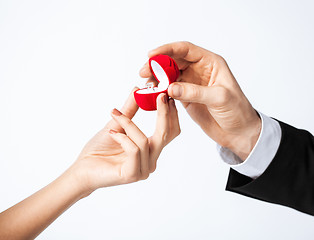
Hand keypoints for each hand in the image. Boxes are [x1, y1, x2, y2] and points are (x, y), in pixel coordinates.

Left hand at [70, 88, 179, 194]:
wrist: (81, 169)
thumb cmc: (98, 150)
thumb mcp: (116, 124)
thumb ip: (130, 110)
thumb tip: (137, 90)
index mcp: (150, 150)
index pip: (170, 133)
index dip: (171, 115)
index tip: (166, 95)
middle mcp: (150, 161)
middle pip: (165, 136)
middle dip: (164, 114)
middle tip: (159, 96)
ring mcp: (143, 170)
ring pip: (145, 141)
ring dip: (129, 125)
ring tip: (114, 116)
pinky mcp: (132, 174)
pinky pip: (134, 150)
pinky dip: (122, 137)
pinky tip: (111, 133)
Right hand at [140, 42, 260, 159]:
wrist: (238, 131)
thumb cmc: (237, 111)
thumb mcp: (219, 98)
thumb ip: (195, 92)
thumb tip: (170, 88)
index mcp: (211, 63)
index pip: (186, 50)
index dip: (167, 50)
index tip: (152, 55)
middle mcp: (199, 70)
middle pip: (173, 61)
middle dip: (157, 64)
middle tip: (144, 72)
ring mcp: (191, 84)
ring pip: (169, 75)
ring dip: (156, 78)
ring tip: (146, 85)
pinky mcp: (186, 97)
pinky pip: (169, 90)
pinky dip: (160, 91)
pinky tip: (152, 94)